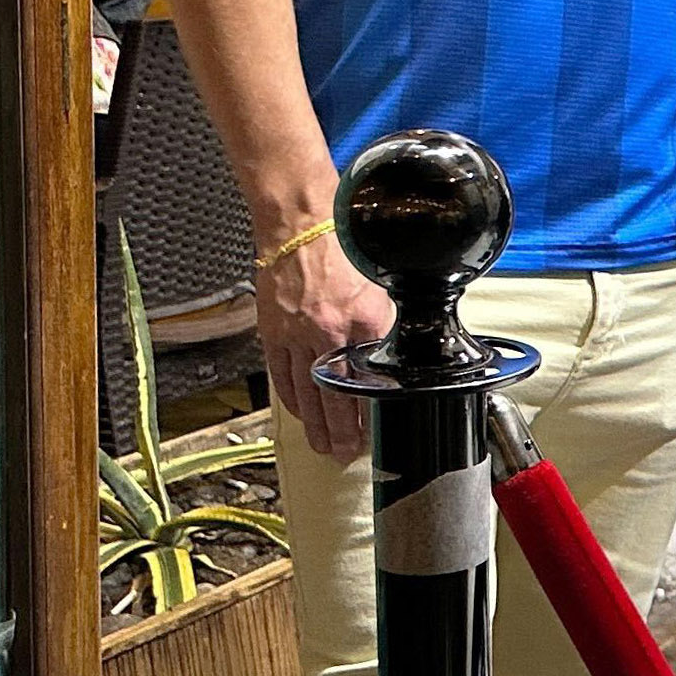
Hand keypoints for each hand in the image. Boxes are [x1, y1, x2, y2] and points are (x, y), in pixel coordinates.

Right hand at [257, 234, 395, 461]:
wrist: (301, 223)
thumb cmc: (343, 245)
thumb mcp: (382, 285)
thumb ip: (388, 321)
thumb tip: (401, 349)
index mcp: (365, 320)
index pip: (372, 380)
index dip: (373, 410)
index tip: (376, 429)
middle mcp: (330, 332)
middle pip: (337, 397)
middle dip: (343, 431)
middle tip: (347, 452)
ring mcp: (297, 335)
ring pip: (307, 393)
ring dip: (316, 424)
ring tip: (323, 445)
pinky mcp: (273, 332)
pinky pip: (282, 376)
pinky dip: (292, 399)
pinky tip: (300, 413)